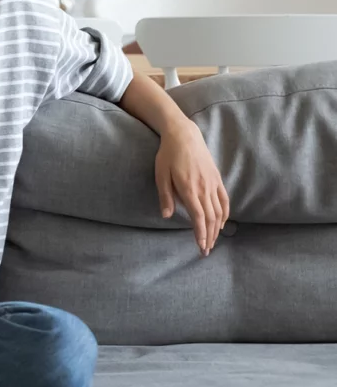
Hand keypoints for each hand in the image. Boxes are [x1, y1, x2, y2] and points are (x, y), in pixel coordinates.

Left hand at [155, 121, 229, 256]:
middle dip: (209, 237)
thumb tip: (166, 216)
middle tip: (206, 251)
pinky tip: (222, 223)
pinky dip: (225, 214)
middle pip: (210, 218)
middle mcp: (204, 188)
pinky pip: (224, 199)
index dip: (201, 234)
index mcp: (189, 189)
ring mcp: (213, 184)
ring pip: (219, 211)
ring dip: (217, 229)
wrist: (184, 135)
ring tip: (213, 241)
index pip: (199, 217)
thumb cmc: (168, 155)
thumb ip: (165, 196)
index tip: (201, 247)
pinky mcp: (217, 179)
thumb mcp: (160, 174)